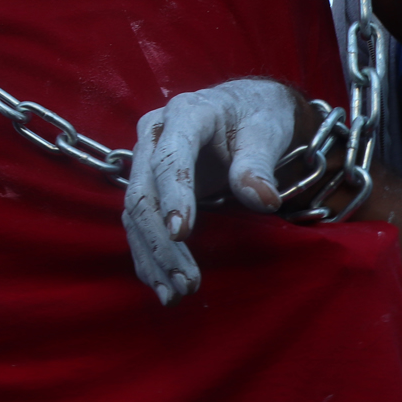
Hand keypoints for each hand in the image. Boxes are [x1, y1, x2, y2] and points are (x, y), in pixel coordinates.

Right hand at [122, 78, 298, 305]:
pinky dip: (147, 255)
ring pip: (135, 212)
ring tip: (175, 293)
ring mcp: (146, 159)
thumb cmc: (256, 117)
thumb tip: (263, 201)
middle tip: (187, 281)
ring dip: (152, 256)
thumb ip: (258, 165)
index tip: (182, 234)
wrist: (242, 107)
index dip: (174, 195)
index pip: (170, 157)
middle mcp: (154, 134)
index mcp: (185, 114)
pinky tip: (161, 284)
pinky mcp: (148, 183)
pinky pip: (138, 222)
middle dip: (161, 241)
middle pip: (144, 191)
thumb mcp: (266, 132)